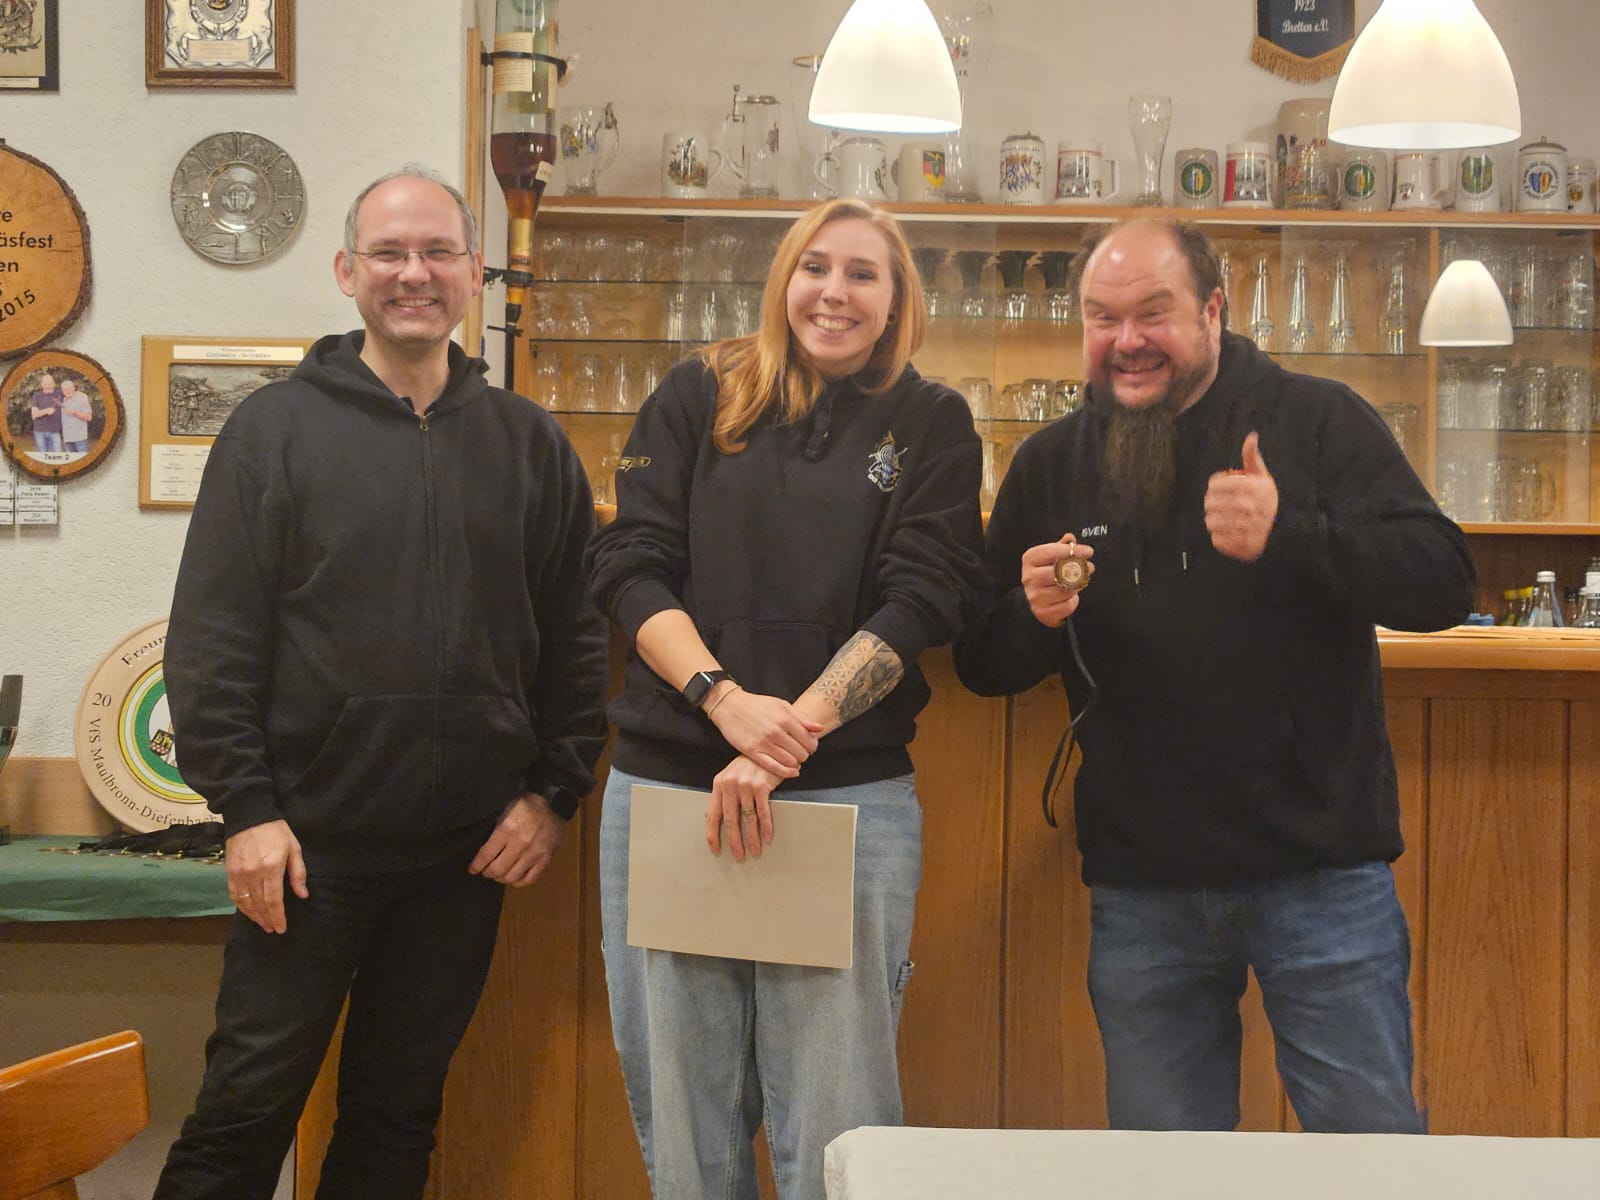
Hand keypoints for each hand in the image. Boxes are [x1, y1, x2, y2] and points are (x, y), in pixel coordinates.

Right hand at [226, 820, 307, 934]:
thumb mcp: (294, 848)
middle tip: (274, 929)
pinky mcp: (229, 871)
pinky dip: (241, 906)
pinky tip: (248, 912)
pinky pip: (234, 895)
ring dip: (254, 916)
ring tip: (263, 924)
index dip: (278, 917)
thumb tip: (303, 895)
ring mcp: (239, 873)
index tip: (281, 928)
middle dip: (267, 920)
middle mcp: (253, 874)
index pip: (274, 900)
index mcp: (271, 868)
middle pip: (260, 904)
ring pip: (245, 903)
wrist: (249, 815)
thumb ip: (298, 873)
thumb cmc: (276, 831)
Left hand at [469, 793, 564, 886]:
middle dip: (488, 873)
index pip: (486, 855)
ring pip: (512, 877)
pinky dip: (519, 882)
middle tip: (486, 871)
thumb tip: (485, 850)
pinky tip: (515, 877)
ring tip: (499, 874)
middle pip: (498, 869)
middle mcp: (520, 844)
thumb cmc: (525, 804)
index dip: (476, 865)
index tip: (472, 869)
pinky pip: (530, 879)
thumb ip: (495, 830)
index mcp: (507, 829)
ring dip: (502, 878)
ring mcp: (534, 853)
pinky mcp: (545, 859)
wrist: (553, 803)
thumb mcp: (505, 810)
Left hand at [706, 755, 781, 861]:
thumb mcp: (731, 777)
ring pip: (748, 819)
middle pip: (731, 821)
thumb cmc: (749, 764)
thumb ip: (722, 797)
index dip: (713, 835)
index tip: (716, 850)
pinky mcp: (761, 785)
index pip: (712, 815)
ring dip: (752, 838)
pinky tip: (767, 837)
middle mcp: (730, 785)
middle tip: (739, 856)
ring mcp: (745, 785)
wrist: (768, 747)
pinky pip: (763, 811)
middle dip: (735, 842)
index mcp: (719, 784)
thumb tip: (710, 819)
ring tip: (755, 851)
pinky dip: (766, 826)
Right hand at [707, 689, 823, 777]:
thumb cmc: (757, 705)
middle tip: (801, 753)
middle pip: (801, 753)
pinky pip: (773, 767)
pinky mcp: (752, 752)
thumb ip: (802, 718)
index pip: (808, 739)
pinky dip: (786, 772)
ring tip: (794, 759)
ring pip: (790, 762)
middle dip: (805, 755)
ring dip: (796, 763)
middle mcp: (775, 731)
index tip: (810, 746)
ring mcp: (763, 743)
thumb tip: (820, 729)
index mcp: (784, 718)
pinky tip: (791, 772)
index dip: (813, 745)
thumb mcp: (781, 705)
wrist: (730, 706)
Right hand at [1021, 535, 1094, 627]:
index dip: (1071, 551)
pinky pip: (1066, 605)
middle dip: (1078, 568)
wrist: (1036, 598)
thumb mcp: (1051, 556)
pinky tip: (1072, 596)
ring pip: (1064, 590)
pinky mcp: (1042, 611)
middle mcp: (1029, 577)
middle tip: (1090, 567)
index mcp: (1030, 559)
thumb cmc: (1046, 573)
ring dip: (1077, 585)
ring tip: (1080, 581)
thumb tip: (1070, 538)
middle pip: (1058, 571)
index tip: (1088, 551)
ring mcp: (1034, 596)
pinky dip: (1073, 601)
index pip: (1050, 551)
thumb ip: (1061, 547)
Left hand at [1205, 431, 1278, 561]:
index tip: (1215, 488)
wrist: (1281, 532)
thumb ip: (1252, 457)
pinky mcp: (1243, 545)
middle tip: (1212, 505)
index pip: (1218, 485)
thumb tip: (1251, 436)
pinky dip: (1218, 537)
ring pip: (1212, 522)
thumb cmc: (1264, 499)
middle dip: (1210, 503)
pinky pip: (1217, 540)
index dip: (1214, 486)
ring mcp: (1248, 528)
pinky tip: (1226, 532)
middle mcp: (1253, 507)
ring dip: (1212, 520)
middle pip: (1212, 504)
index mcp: (1255, 488)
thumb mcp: (1262, 477)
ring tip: (1217, 518)